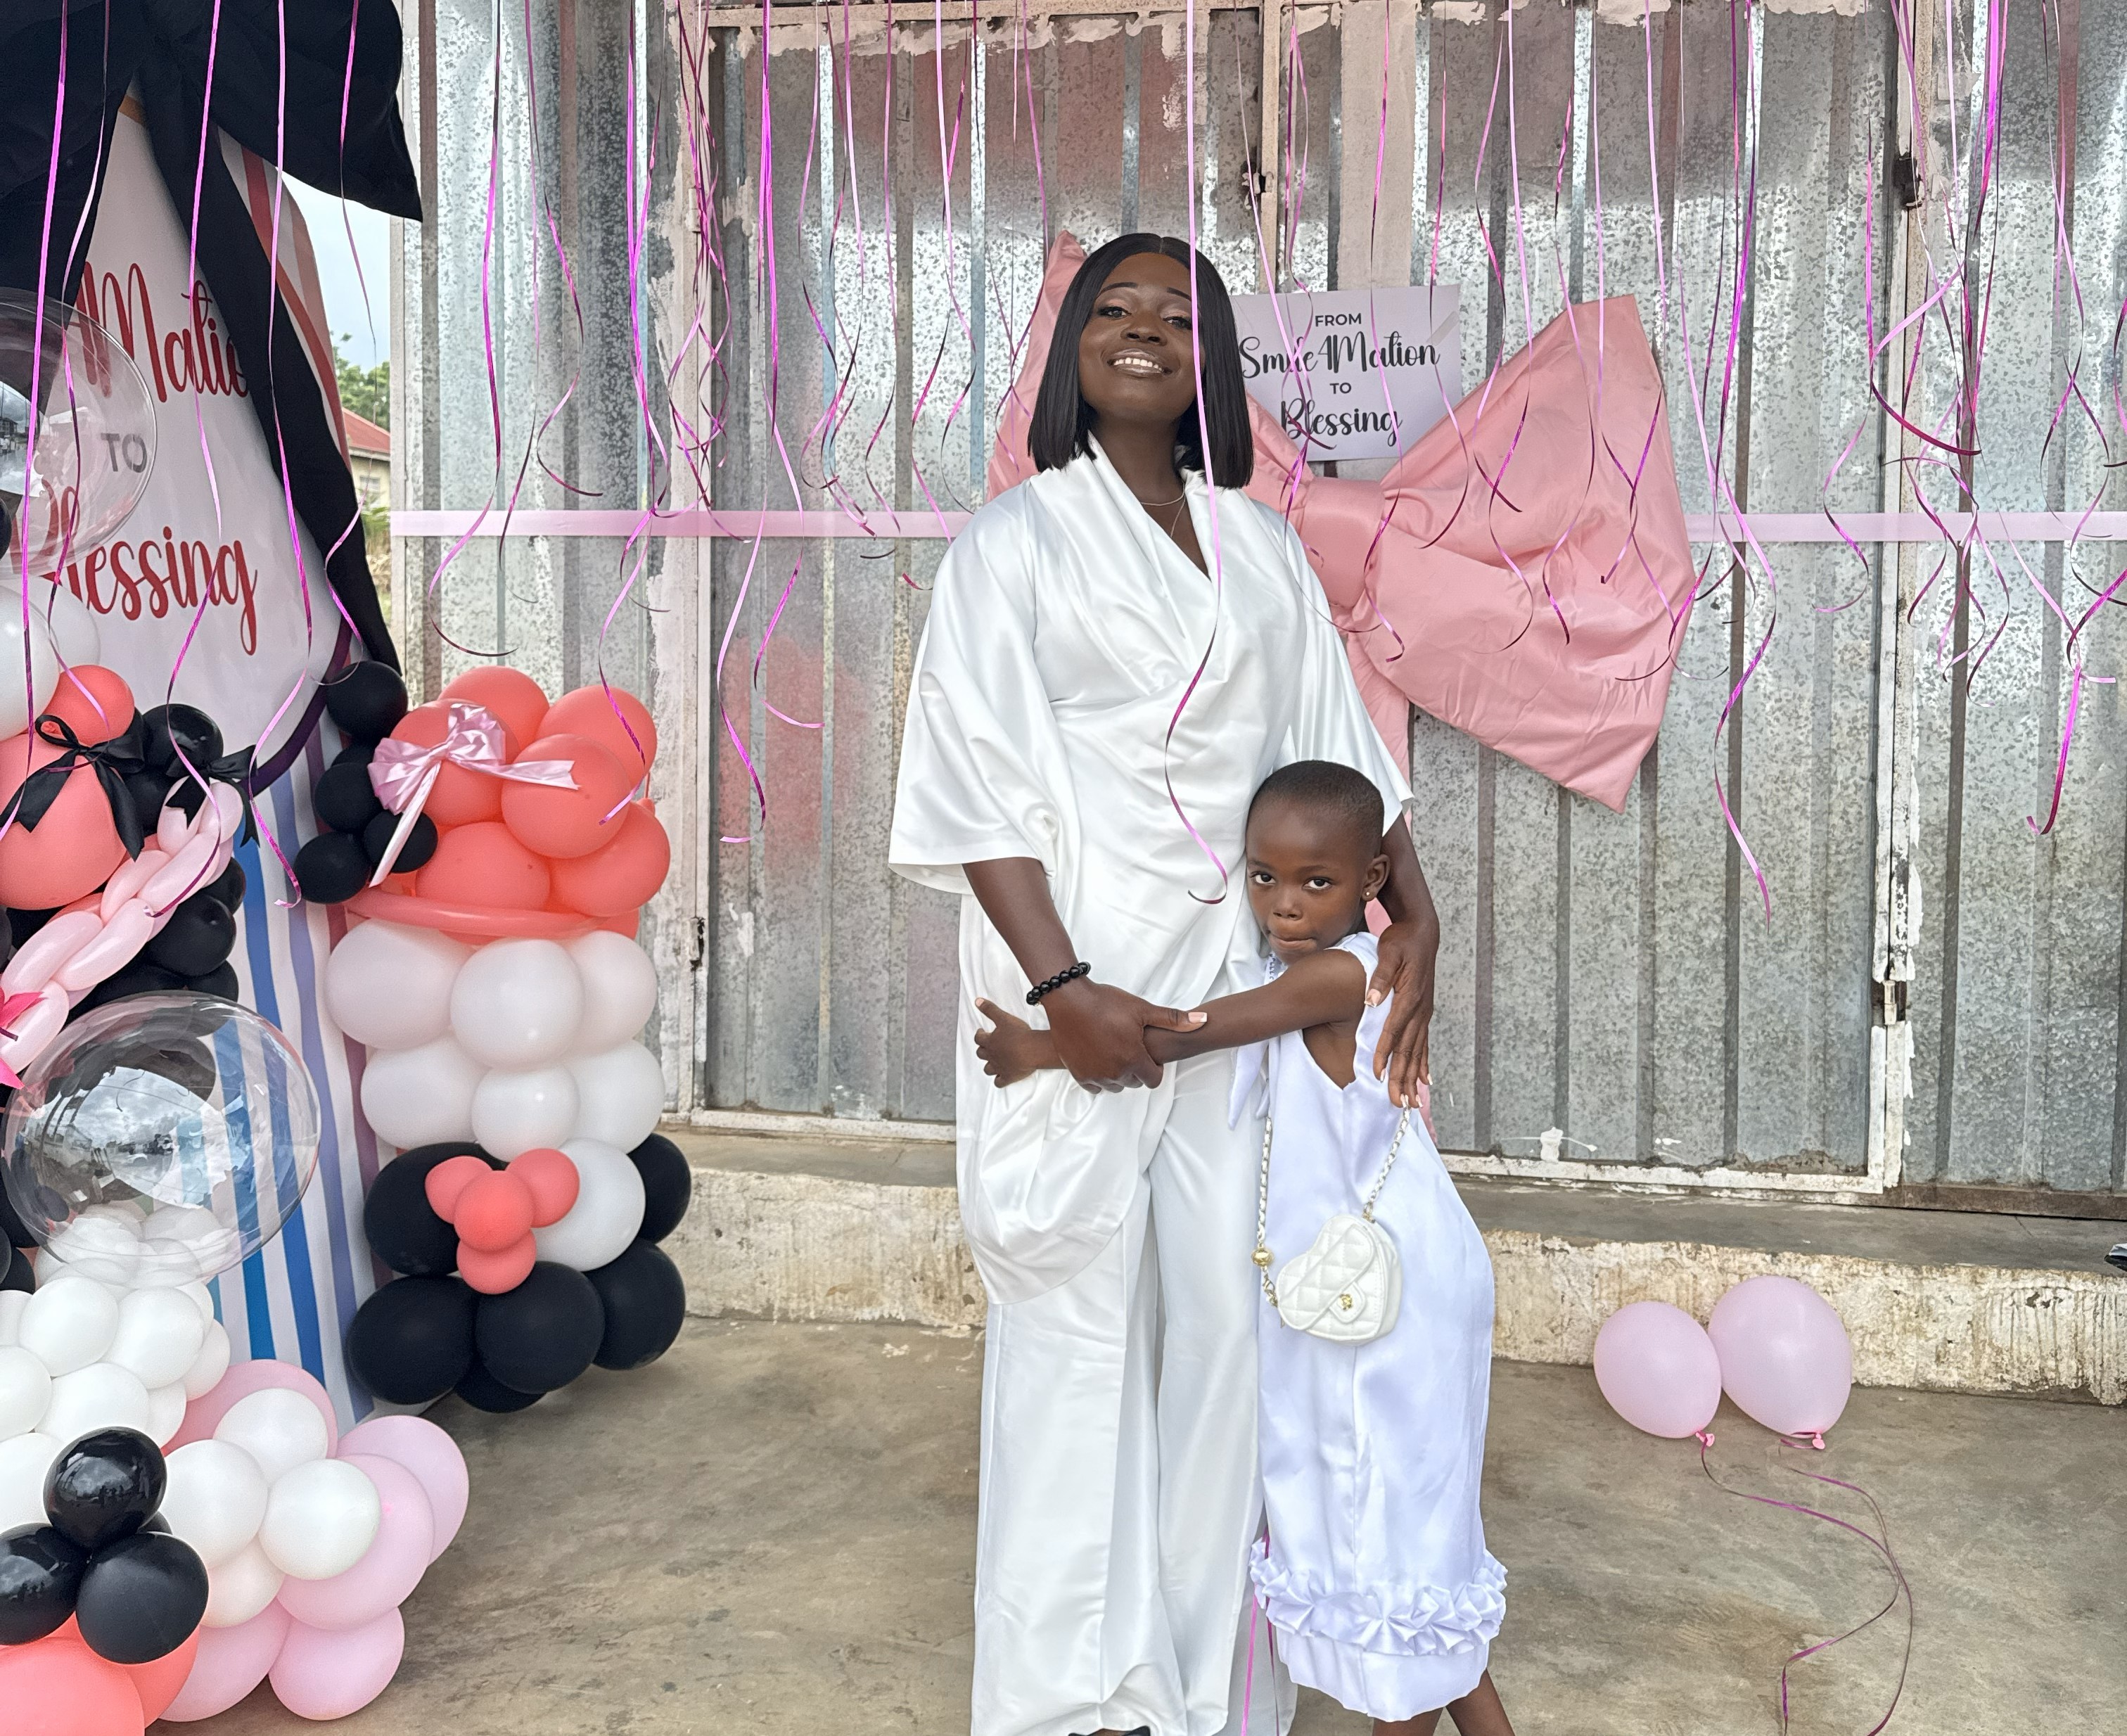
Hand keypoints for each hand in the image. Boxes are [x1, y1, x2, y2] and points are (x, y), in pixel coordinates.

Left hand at [973, 999, 1054, 1087]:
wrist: (1032, 1051)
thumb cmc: (1019, 1034)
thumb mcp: (1003, 1018)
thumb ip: (990, 1009)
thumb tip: (977, 1001)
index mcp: (990, 1041)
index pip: (978, 1038)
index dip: (979, 1035)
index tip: (982, 1031)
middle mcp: (992, 1055)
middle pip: (981, 1054)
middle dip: (983, 1049)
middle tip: (988, 1046)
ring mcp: (999, 1068)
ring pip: (988, 1069)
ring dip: (989, 1065)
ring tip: (993, 1062)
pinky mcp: (1008, 1077)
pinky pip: (999, 1083)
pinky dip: (998, 1080)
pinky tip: (1000, 1077)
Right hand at [1042, 977, 1205, 1091]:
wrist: (1069, 1000)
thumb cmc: (1106, 1003)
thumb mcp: (1142, 1009)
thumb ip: (1174, 1019)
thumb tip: (1204, 1020)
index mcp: (1133, 1060)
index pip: (1154, 1080)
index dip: (1154, 1066)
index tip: (1146, 1051)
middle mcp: (1115, 1073)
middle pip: (1135, 1082)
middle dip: (1136, 1069)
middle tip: (1129, 1046)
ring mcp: (1095, 1076)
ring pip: (1115, 1086)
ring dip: (1118, 1074)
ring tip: (1114, 1050)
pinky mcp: (1078, 1075)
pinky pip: (1096, 1086)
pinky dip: (1099, 1076)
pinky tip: (1099, 1057)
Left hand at [1368, 916, 1436, 1107]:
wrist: (1421, 931)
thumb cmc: (1401, 941)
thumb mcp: (1389, 953)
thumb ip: (1381, 977)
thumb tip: (1371, 999)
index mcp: (1410, 996)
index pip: (1395, 1030)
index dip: (1385, 1053)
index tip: (1376, 1073)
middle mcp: (1420, 1008)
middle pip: (1409, 1049)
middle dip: (1402, 1077)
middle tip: (1397, 1103)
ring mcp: (1424, 1012)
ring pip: (1418, 1051)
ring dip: (1413, 1077)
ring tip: (1411, 1101)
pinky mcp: (1424, 1012)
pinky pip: (1424, 1043)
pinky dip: (1424, 1063)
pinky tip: (1425, 1080)